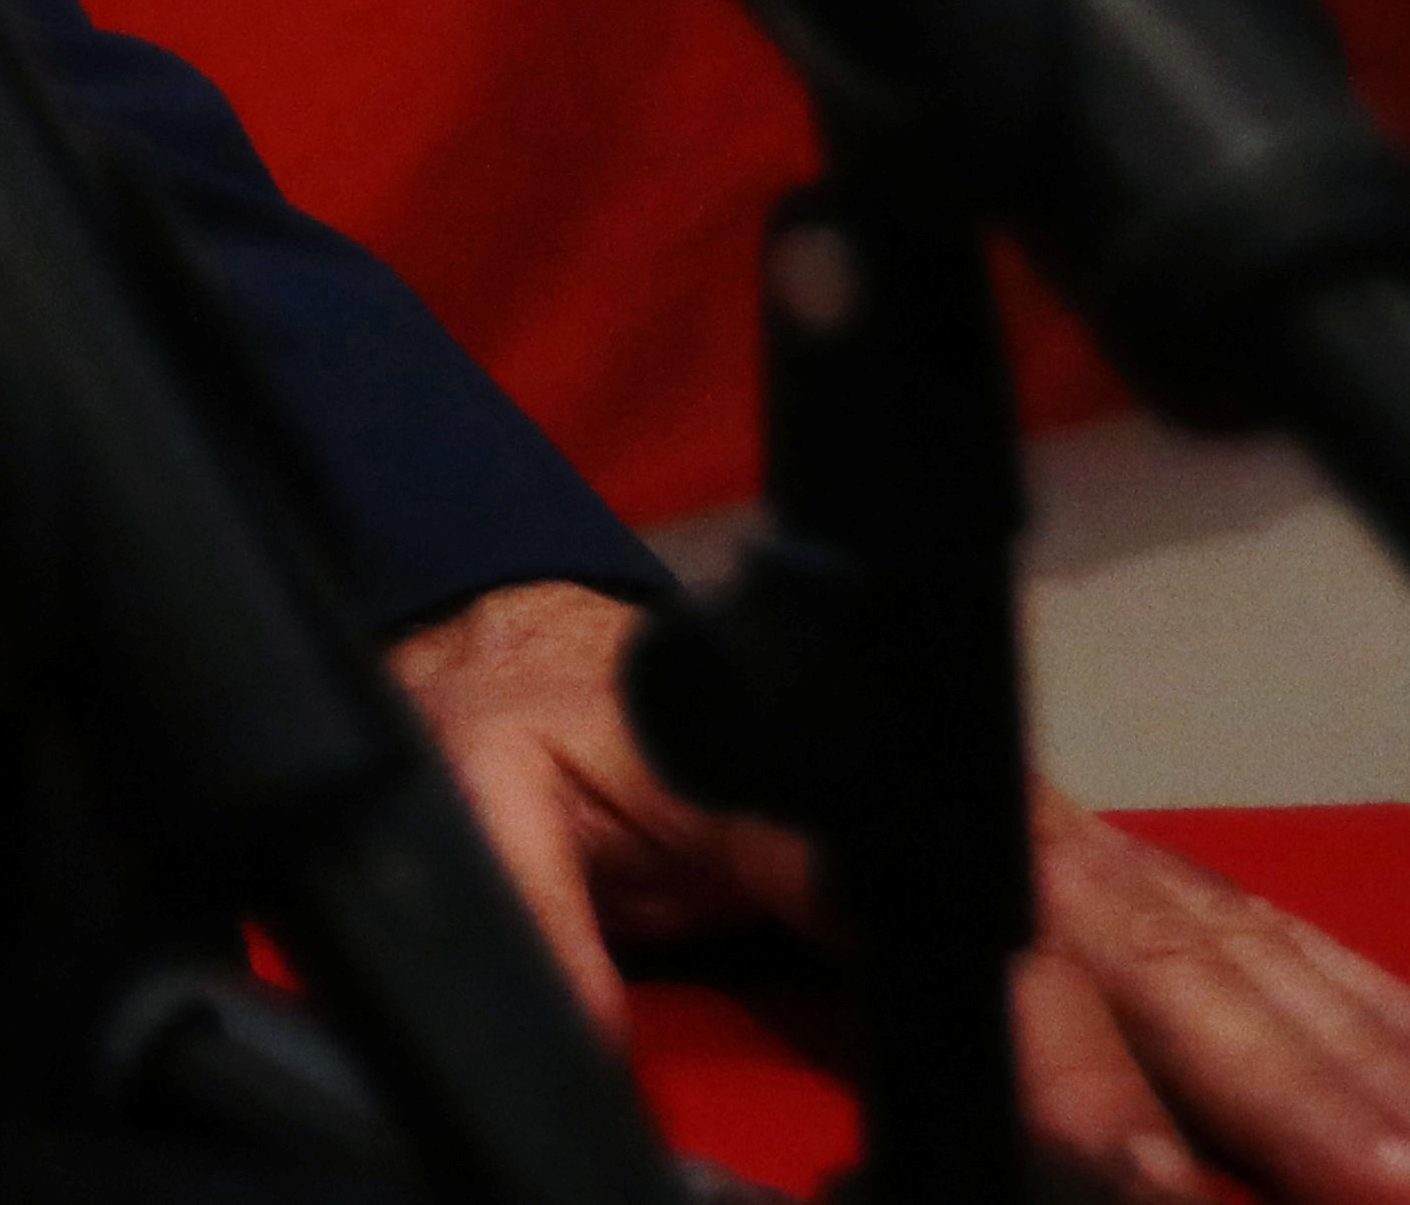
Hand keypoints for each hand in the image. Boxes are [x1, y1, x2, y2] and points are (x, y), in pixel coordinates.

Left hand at [393, 576, 1409, 1202]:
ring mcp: (1034, 829)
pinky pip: (1218, 925)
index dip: (1066, 1075)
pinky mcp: (1066, 858)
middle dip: (1270, 1080)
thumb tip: (562, 1060)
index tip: (1141, 1179)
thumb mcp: (471, 794)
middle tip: (1374, 1185)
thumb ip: (525, 926)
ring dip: (1331, 1047)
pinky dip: (1327, 992)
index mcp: (830, 806)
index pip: (978, 953)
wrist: (551, 638)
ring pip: (1216, 944)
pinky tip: (1397, 1061)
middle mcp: (967, 809)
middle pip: (1145, 954)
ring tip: (1409, 1156)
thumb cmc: (528, 722)